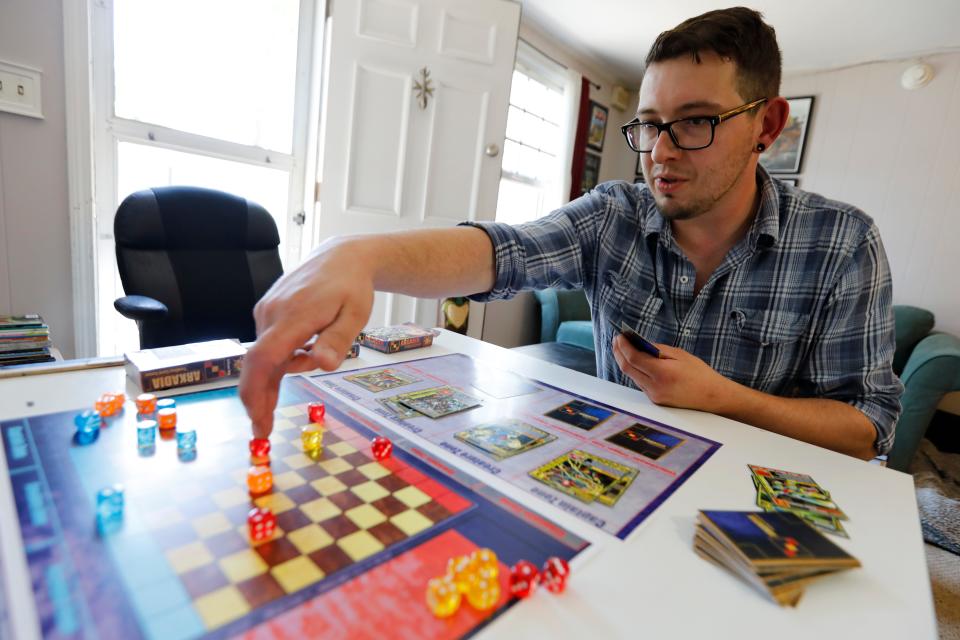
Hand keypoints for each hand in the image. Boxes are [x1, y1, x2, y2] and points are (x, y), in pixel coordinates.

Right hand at [239, 238, 373, 437]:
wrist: (340, 257)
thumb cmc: (352, 287)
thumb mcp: (355, 315)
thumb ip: (337, 341)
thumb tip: (321, 365)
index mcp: (294, 315)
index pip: (264, 357)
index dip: (256, 390)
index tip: (257, 418)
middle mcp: (272, 313)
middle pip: (258, 363)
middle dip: (257, 399)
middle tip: (263, 431)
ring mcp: (267, 311)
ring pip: (266, 356)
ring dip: (277, 378)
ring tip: (297, 381)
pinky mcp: (268, 312)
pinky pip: (269, 345)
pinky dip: (279, 362)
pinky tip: (300, 358)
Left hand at [611, 335, 733, 412]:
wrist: (712, 397)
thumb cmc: (699, 373)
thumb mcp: (680, 355)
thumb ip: (658, 350)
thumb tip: (639, 344)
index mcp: (663, 373)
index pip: (634, 358)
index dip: (624, 346)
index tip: (620, 336)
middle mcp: (655, 387)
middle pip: (628, 368)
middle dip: (619, 353)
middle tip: (617, 340)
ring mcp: (654, 396)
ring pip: (632, 376)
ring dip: (626, 361)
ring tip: (623, 348)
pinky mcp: (655, 400)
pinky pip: (640, 383)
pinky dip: (635, 370)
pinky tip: (635, 361)